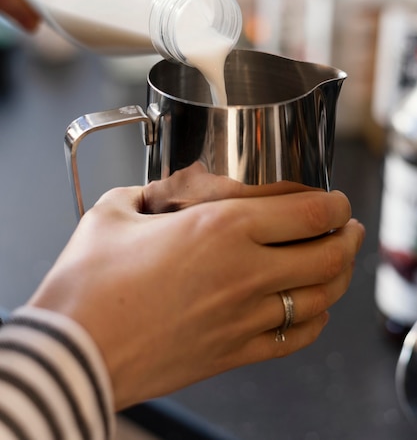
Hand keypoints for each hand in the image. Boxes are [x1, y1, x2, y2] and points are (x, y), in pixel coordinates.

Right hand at [28, 174, 364, 410]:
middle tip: (347, 225)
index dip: (334, 202)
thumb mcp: (114, 213)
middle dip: (347, 235)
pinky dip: (314, 322)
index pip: (309, 212)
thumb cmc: (88, 284)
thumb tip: (154, 192)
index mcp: (220, 228)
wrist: (72, 352)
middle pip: (328, 254)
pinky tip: (312, 312)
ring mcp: (244, 318)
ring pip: (320, 298)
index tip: (335, 199)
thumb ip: (144, 193)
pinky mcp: (233, 354)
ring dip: (339, 277)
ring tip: (339, 262)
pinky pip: (294, 340)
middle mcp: (244, 272)